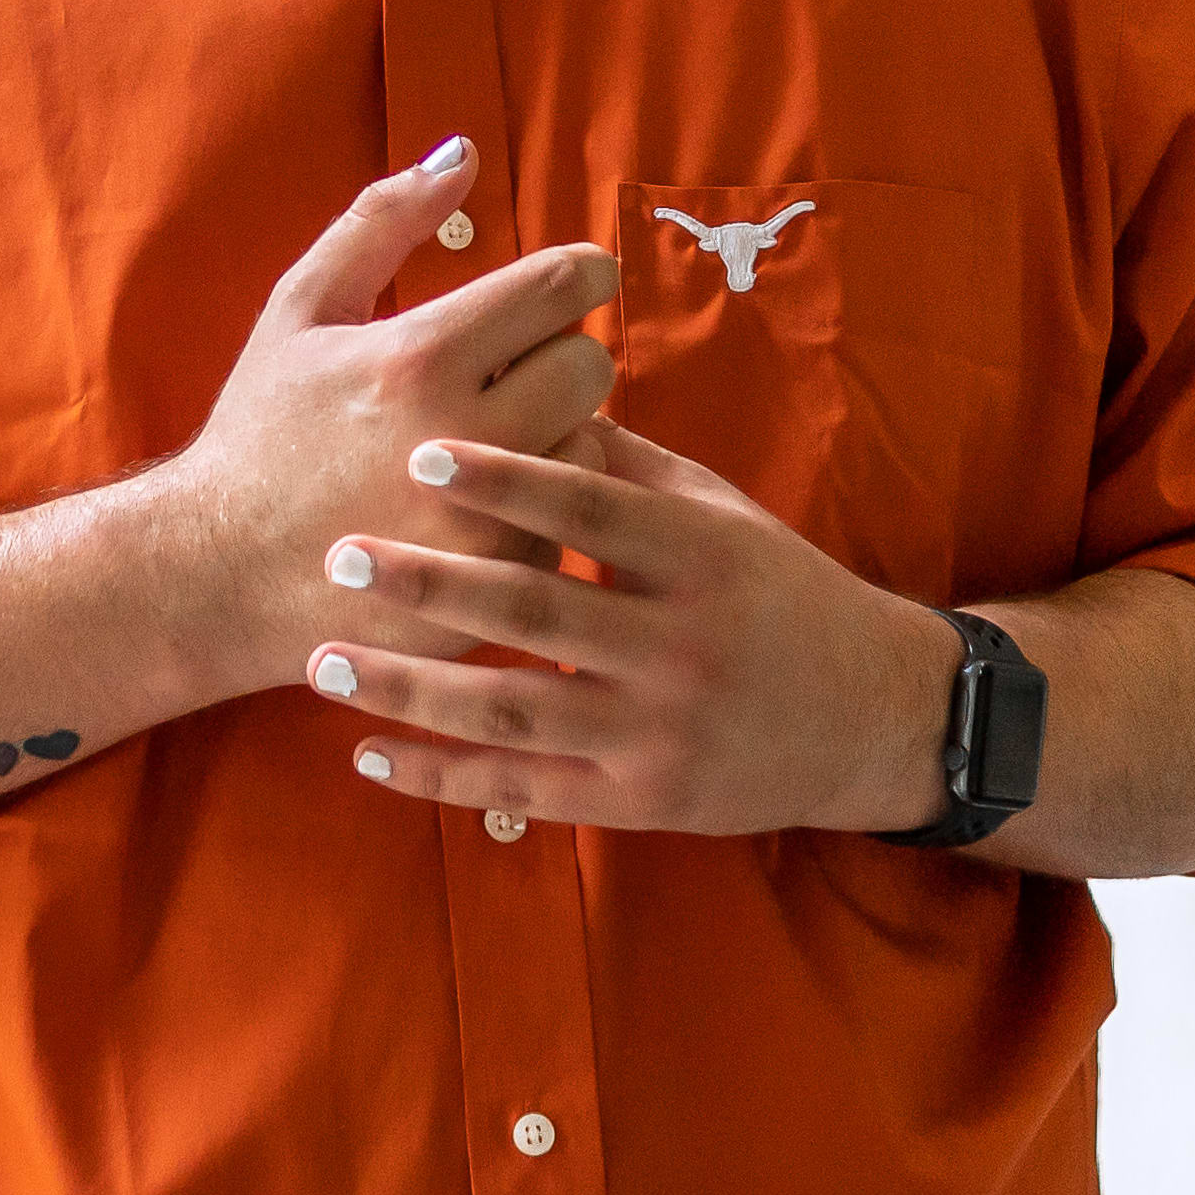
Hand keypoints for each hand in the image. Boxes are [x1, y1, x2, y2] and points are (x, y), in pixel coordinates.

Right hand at [171, 140, 618, 698]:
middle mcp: (462, 436)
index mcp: (418, 355)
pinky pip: (563, 526)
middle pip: (593, 362)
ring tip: (500, 440)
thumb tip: (460, 151)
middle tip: (520, 367)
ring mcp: (483, 522)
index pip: (563, 284)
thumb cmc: (259, 431)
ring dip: (558, 434)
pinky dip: (538, 511)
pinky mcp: (495, 588)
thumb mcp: (301, 309)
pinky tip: (482, 507)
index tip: (565, 285)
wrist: (215, 575)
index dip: (577, 274)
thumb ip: (382, 220)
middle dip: (564, 354)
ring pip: (591, 444)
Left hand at [304, 418, 967, 835]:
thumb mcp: (720, 514)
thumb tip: (529, 390)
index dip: (504, 479)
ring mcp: (658, 735)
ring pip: (512, 711)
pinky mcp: (641, 803)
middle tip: (343, 554)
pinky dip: (442, 776)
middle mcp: (680, 649)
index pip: (588, 511)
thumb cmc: (777, 591)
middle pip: (534, 612)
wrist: (870, 717)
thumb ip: (625, 467)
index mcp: (702, 559)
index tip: (422, 452)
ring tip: (324, 660)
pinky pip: (524, 789)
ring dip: (408, 688)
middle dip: (428, 584)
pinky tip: (367, 755)